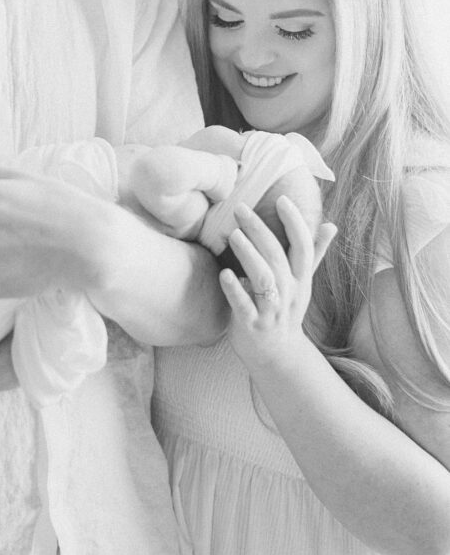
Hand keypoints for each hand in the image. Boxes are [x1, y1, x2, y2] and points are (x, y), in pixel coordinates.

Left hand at [219, 196, 335, 371]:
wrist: (277, 355)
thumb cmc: (286, 310)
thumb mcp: (303, 283)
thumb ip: (313, 253)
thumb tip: (332, 225)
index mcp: (301, 280)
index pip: (303, 246)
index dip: (295, 222)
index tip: (282, 199)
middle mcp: (290, 293)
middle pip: (277, 257)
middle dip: (259, 230)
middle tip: (240, 208)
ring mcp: (272, 311)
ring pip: (264, 279)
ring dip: (248, 255)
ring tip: (232, 234)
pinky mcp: (253, 326)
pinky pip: (245, 306)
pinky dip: (235, 290)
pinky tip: (224, 274)